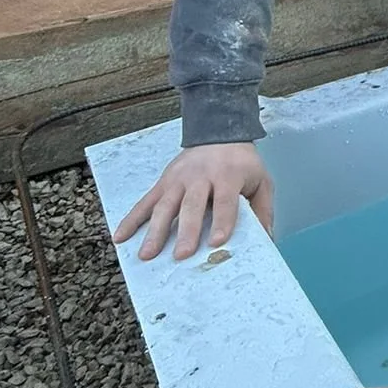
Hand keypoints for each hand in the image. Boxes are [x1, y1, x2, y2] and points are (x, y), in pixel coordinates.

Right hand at [112, 142, 274, 262]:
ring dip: (155, 230)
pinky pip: (145, 202)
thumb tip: (266, 240)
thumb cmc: (242, 164)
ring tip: (147, 254)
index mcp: (228, 175)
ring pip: (165, 205)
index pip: (225, 201)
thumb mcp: (260, 182)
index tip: (216, 242)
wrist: (219, 133)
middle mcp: (201, 177)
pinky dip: (132, 219)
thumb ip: (262, 210)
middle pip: (192, 205)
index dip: (222, 221)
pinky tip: (121, 236)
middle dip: (186, 231)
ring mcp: (178, 179)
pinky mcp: (163, 182)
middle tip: (181, 255)